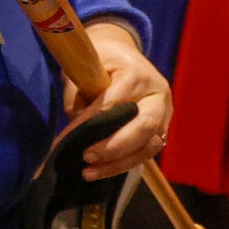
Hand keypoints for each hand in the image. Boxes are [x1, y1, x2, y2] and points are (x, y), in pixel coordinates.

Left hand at [68, 22, 171, 177]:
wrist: (124, 56)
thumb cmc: (102, 60)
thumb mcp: (84, 66)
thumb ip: (77, 94)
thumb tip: (75, 127)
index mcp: (137, 74)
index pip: (114, 102)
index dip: (89, 123)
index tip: (64, 139)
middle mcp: (157, 93)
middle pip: (145, 125)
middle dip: (114, 147)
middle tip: (85, 157)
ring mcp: (164, 112)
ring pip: (150, 145)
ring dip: (119, 163)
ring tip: (89, 172)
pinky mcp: (161, 128)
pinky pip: (147, 152)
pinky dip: (124, 164)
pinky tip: (101, 171)